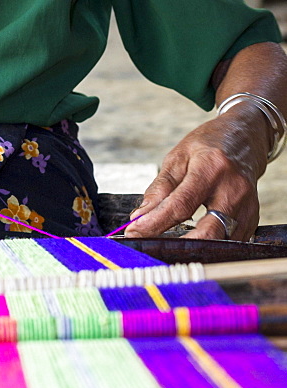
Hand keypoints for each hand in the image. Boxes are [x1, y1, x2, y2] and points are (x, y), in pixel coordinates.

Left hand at [123, 112, 268, 241]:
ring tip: (170, 246)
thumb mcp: (178, 156)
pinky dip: (210, 245)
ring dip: (194, 249)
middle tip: (152, 249)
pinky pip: (230, 242)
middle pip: (207, 232)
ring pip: (220, 242)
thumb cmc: (208, 146)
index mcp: (211, 168)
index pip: (181, 205)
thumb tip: (141, 216)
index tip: (135, 232)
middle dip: (178, 247)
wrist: (244, 138)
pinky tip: (194, 241)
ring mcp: (247, 206)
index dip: (155, 223)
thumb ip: (160, 188)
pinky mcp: (253, 218)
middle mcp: (233, 189)